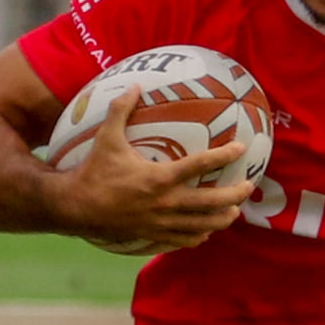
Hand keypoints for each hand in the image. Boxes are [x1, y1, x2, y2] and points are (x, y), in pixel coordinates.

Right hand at [57, 87, 254, 252]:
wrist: (76, 207)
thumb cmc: (93, 171)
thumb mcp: (106, 138)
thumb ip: (121, 110)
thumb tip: (135, 84)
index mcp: (160, 177)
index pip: (201, 165)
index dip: (225, 155)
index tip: (242, 148)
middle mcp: (166, 202)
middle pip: (213, 202)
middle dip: (236, 195)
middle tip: (248, 186)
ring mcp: (162, 223)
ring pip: (204, 225)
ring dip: (223, 218)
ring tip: (234, 211)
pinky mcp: (155, 236)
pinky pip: (185, 240)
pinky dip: (200, 235)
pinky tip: (206, 230)